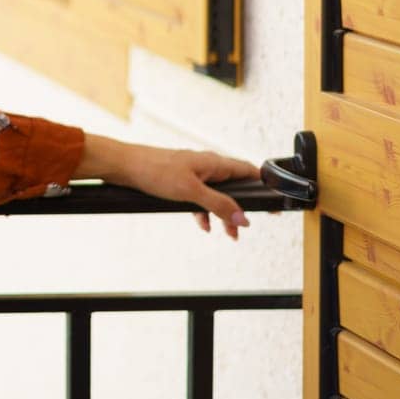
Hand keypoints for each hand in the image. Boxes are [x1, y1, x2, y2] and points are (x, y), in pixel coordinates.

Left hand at [80, 135, 261, 239]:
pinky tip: (202, 225)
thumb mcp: (191, 192)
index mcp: (214, 163)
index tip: (275, 203)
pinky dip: (204, 212)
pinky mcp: (179, 181)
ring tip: (228, 235)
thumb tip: (243, 218)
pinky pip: (199, 198)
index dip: (264, 186)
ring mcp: (193, 173)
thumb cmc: (155, 171)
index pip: (248, 171)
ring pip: (216, 195)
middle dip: (242, 209)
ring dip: (223, 215)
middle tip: (248, 228)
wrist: (124, 166)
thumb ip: (218, 205)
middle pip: (234, 187)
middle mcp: (206, 166)